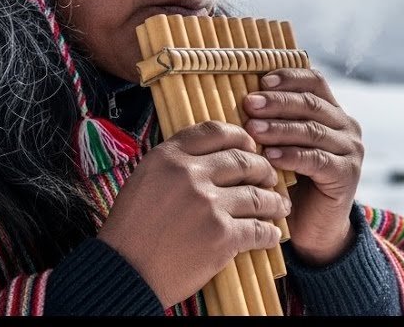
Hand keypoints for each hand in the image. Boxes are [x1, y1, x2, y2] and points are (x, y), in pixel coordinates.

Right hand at [97, 120, 290, 307]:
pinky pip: (257, 229)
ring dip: (273, 201)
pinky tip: (271, 234)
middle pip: (243, 161)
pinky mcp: (221, 235)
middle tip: (271, 177)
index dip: (240, 137)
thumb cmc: (131, 230)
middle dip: (263, 169)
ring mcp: (208, 204)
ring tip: (279, 206)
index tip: (251, 147)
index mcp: (168, 157)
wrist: (124, 272)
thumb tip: (215, 158)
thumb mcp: (145, 180)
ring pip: (257, 195)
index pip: (216, 131)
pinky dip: (269, 232)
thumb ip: (177, 165)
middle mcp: (190, 174)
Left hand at [243, 68, 363, 265]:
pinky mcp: (347, 174)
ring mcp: (350, 150)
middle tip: (249, 104)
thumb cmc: (290, 183)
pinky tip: (269, 157)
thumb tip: (239, 99)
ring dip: (280, 128)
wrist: (314, 229)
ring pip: (312, 130)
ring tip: (252, 129)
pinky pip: (317, 159)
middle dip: (278, 102)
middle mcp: (346, 127)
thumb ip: (272, 123)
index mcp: (332, 112)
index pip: (315, 82)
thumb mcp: (282, 147)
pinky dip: (291, 155)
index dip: (289, 78)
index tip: (261, 80)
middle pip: (312, 103)